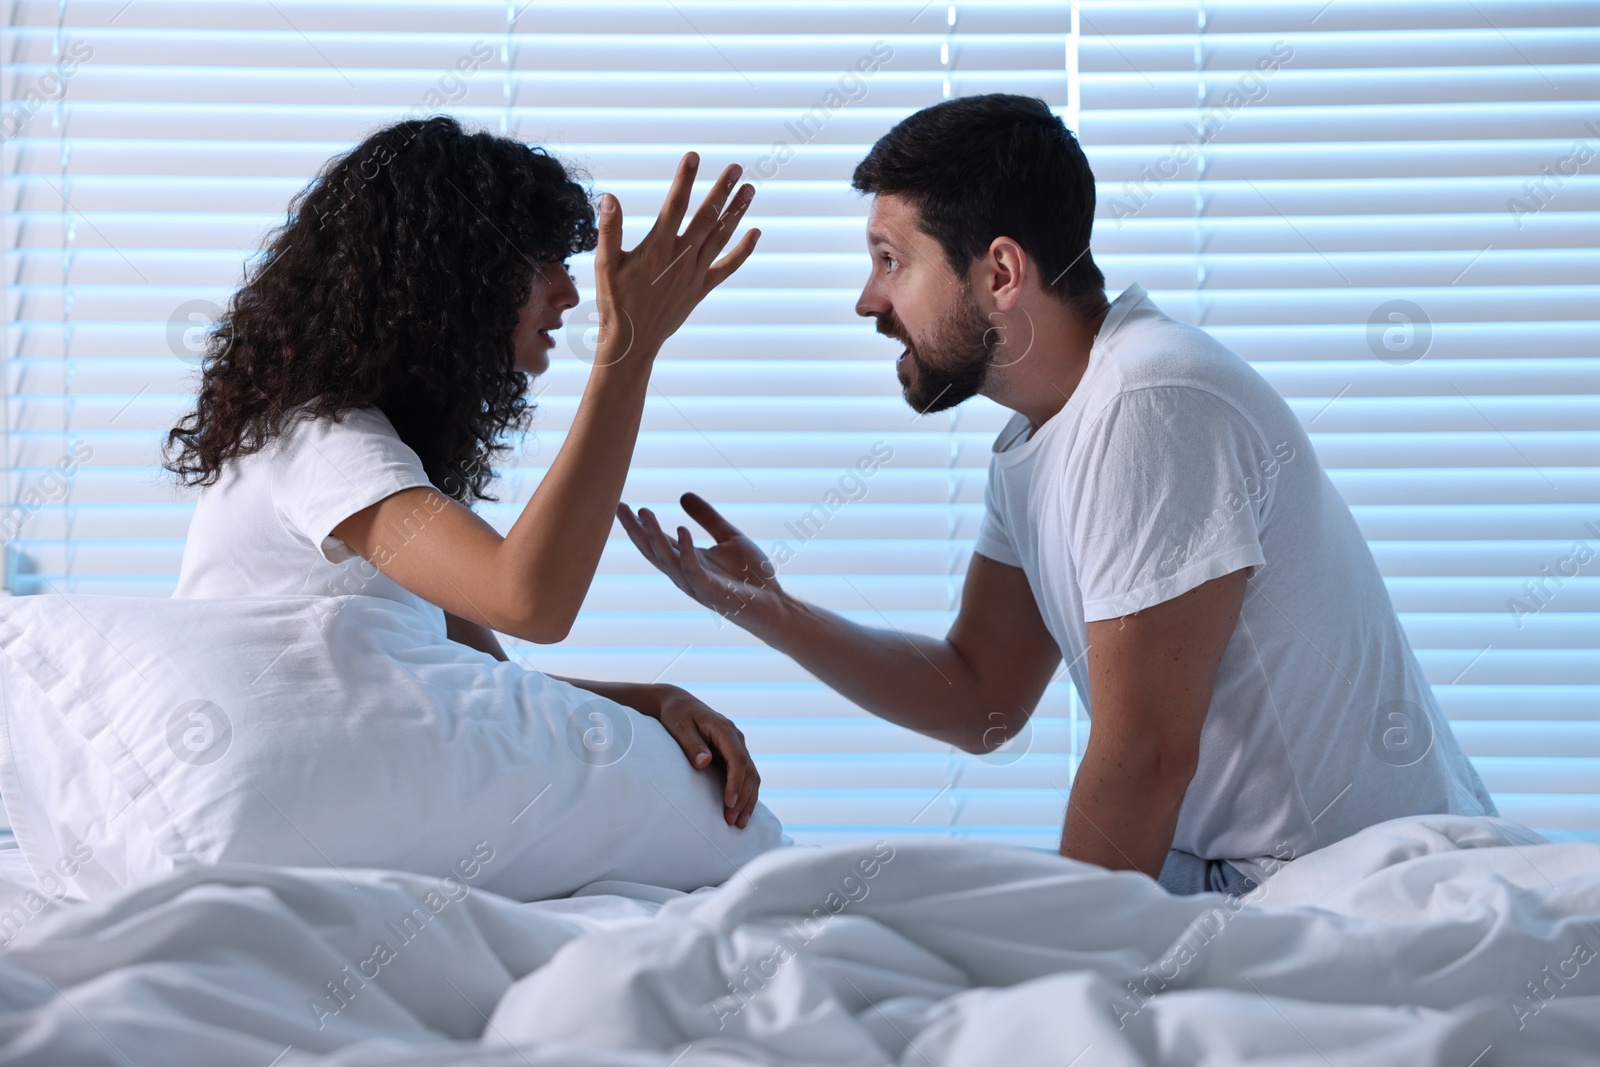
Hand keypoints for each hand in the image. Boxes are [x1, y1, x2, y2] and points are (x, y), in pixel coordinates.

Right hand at [592, 152, 759, 365]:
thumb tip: (610, 197)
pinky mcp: (702, 288)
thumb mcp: (605, 264)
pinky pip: (727, 266)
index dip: (685, 180)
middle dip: (722, 190)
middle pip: (706, 217)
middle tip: (737, 167)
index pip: (674, 206)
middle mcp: (681, 258)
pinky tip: (756, 232)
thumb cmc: (615, 302)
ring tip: (750, 189)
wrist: (632, 341)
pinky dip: (743, 250)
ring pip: (721, 237)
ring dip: (736, 212)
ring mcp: (695, 273)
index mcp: (657, 249)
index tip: (694, 156)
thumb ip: (609, 230)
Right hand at [618, 493, 788, 635]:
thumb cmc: (752, 575)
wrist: (775, 604)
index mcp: (688, 561)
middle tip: (619, 508)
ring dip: (654, 537)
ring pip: (667, 559)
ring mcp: (696, 584)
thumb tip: (682, 495)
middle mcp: (686, 574)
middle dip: (636, 530)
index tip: (623, 505)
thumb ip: (708, 517)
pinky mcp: (712, 591)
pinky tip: (681, 530)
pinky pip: (693, 569)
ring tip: (644, 513)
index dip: (640, 524)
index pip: (657, 541)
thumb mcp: (729, 536)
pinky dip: (686, 550)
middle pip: (653, 551)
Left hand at [647, 684, 761, 828]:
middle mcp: (736, 738)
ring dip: (748, 799)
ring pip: (751, 775)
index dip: (736, 783)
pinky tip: (740, 811)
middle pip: (749, 771)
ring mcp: (736, 746)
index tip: (729, 803)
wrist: (678, 703)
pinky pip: (745, 775)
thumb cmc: (677, 715)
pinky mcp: (732, 754)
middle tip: (732, 821)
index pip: (738, 759)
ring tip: (738, 823)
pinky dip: (745, 794)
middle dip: (744, 798)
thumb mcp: (679, 726)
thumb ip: (692, 744)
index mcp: (725, 730)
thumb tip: (705, 762)